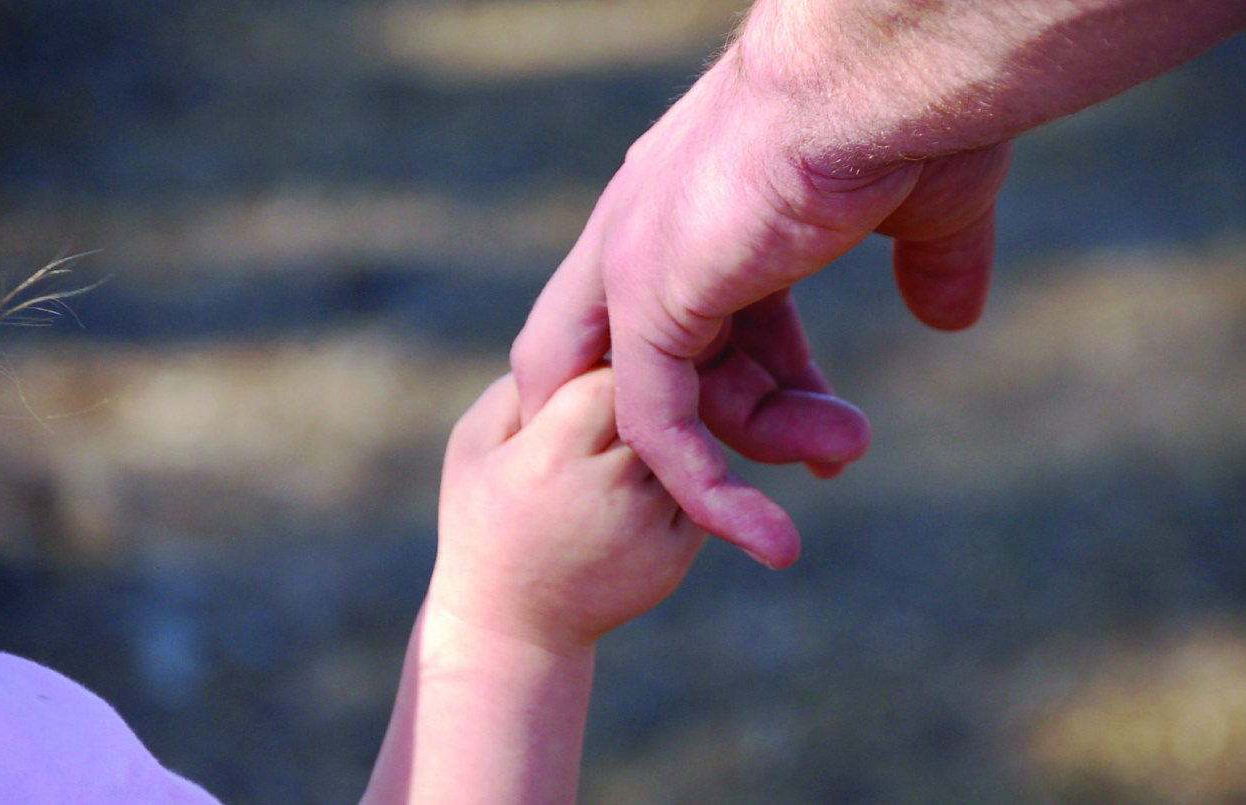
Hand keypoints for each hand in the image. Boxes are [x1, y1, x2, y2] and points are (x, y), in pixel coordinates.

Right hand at [431, 369, 706, 653]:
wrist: (516, 626)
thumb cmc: (484, 519)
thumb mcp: (472, 445)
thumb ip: (520, 383)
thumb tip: (585, 339)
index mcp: (553, 456)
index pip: (612, 374)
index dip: (607, 362)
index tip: (592, 366)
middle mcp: (611, 489)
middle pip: (656, 403)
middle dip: (645, 390)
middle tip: (623, 392)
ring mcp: (652, 524)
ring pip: (686, 440)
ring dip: (667, 427)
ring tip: (621, 441)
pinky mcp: (681, 551)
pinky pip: (698, 484)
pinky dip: (676, 471)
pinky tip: (634, 483)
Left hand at [510, 21, 1011, 568]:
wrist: (883, 79)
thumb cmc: (906, 117)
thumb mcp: (923, 208)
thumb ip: (928, 263)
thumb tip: (950, 317)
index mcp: (697, 206)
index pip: (708, 314)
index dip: (757, 371)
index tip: (820, 415)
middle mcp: (645, 234)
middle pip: (666, 363)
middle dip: (739, 417)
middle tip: (829, 448)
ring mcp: (634, 270)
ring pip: (665, 404)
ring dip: (760, 449)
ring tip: (846, 449)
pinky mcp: (645, 308)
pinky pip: (654, 430)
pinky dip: (703, 492)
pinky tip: (769, 538)